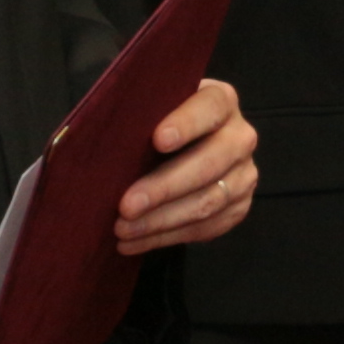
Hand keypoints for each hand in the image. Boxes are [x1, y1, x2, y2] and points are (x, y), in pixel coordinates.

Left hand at [113, 79, 257, 253]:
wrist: (182, 148)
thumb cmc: (156, 124)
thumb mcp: (152, 109)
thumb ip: (140, 115)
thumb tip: (99, 135)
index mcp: (221, 101)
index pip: (210, 107)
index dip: (186, 124)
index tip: (157, 140)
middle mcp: (240, 136)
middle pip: (209, 164)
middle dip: (164, 188)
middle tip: (126, 206)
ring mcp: (244, 173)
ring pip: (207, 202)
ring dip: (161, 220)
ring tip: (123, 229)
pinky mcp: (238, 206)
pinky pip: (206, 227)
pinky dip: (166, 237)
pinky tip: (134, 242)